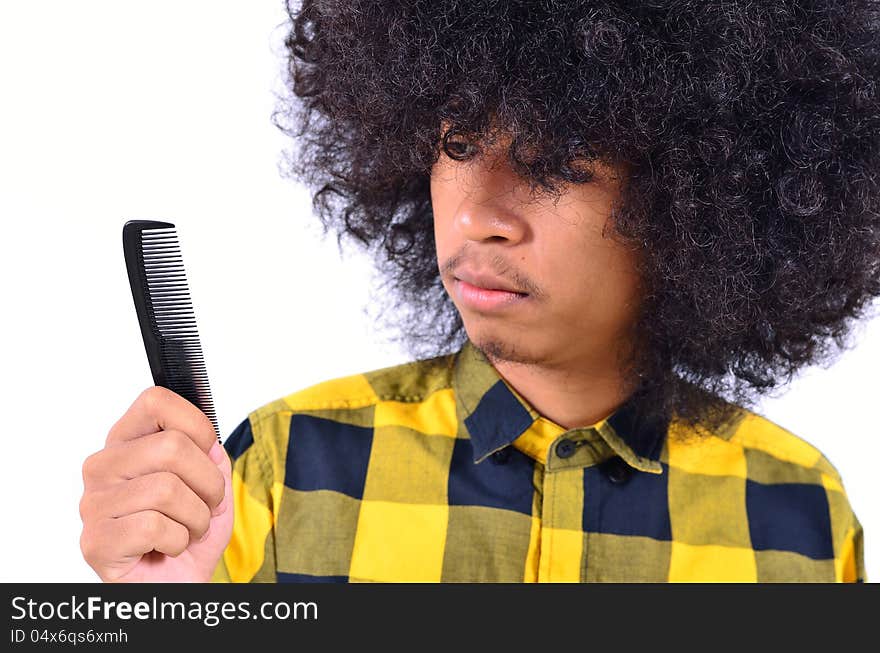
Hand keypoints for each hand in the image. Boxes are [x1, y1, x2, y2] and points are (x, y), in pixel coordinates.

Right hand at [79, 386, 232, 581]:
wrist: (177, 584)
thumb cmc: (189, 532)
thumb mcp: (212, 485)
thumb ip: (211, 454)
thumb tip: (208, 443)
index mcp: (127, 442)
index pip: (156, 400)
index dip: (197, 425)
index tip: (208, 451)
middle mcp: (103, 466)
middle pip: (172, 446)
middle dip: (208, 483)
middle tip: (206, 505)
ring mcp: (93, 504)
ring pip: (167, 489)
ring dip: (196, 518)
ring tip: (187, 530)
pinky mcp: (95, 541)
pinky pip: (154, 526)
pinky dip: (178, 541)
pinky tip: (167, 547)